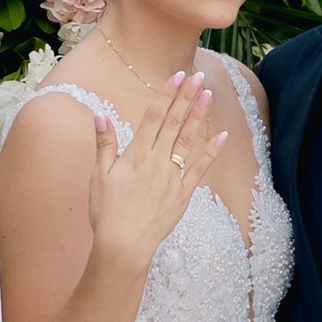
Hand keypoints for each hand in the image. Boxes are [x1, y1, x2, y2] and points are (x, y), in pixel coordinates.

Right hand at [86, 71, 227, 275]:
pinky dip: (211, 152)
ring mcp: (172, 178)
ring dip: (198, 116)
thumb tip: (99, 114)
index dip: (166, 95)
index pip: (153, 117)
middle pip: (173, 123)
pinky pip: (199, 170)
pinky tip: (222, 135)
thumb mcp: (99, 176)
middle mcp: (157, 161)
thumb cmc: (106, 212)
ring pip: (187, 140)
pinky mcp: (182, 195)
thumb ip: (104, 143)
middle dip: (186, 97)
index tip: (177, 76)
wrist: (123, 245)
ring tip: (209, 94)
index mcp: (136, 155)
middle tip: (198, 76)